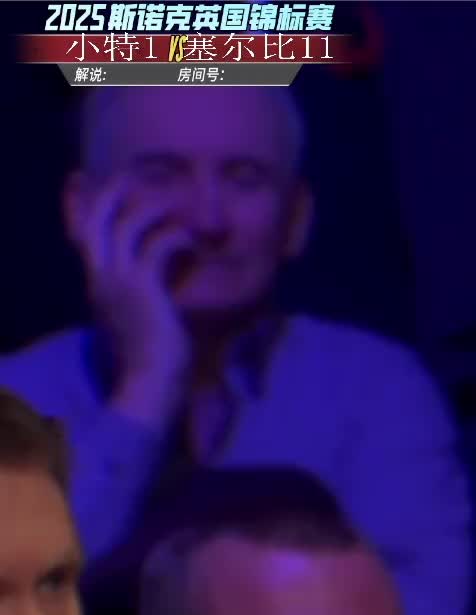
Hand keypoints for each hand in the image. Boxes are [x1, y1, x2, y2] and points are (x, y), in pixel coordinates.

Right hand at [70, 176, 194, 425]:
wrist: (151, 384)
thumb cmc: (154, 356)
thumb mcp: (142, 316)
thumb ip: (145, 290)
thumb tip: (166, 270)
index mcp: (98, 282)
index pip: (84, 231)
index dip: (89, 202)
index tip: (92, 179)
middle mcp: (102, 277)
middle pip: (100, 217)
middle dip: (119, 189)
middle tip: (143, 173)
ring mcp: (120, 282)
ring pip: (128, 224)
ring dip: (156, 209)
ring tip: (180, 207)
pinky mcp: (144, 289)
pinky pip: (158, 246)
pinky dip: (177, 237)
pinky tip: (194, 245)